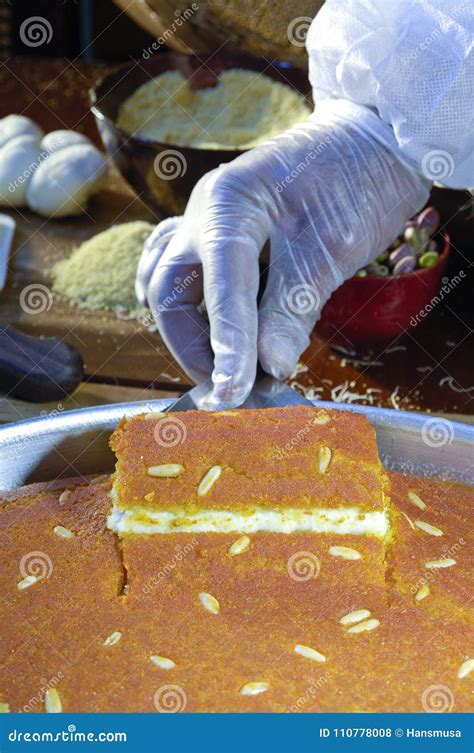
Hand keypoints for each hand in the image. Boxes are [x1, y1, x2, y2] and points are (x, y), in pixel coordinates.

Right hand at [136, 108, 428, 407]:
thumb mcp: (331, 250)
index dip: (227, 346)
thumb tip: (269, 367)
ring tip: (223, 366)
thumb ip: (292, 309)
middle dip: (196, 346)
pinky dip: (188, 304)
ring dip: (190, 332)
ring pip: (169, 285)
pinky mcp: (220, 232)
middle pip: (172, 291)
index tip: (234, 394)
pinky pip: (181, 270)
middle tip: (229, 388)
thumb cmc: (358, 181)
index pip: (220, 288)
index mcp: (229, 203)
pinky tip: (204, 327)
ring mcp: (206, 219)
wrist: (374, 142)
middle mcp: (205, 210)